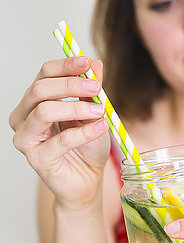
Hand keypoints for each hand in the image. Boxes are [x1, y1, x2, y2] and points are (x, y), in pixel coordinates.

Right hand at [9, 56, 109, 208]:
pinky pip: (60, 140)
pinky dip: (84, 132)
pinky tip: (101, 127)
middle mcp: (24, 117)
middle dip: (70, 85)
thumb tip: (94, 64)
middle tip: (96, 87)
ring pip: (43, 112)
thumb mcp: (93, 112)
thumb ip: (91, 90)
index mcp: (35, 101)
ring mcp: (26, 139)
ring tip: (100, 111)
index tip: (87, 63)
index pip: (44, 74)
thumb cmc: (87, 145)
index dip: (65, 65)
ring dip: (75, 108)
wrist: (87, 179)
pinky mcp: (37, 159)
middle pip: (40, 90)